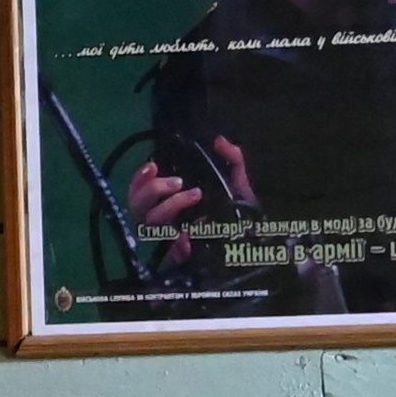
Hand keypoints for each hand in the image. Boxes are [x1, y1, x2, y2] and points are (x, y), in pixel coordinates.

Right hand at [117, 140, 260, 255]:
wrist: (258, 239)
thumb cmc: (242, 209)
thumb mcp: (238, 180)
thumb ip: (232, 159)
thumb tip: (219, 140)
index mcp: (171, 199)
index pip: (140, 190)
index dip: (139, 178)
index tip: (153, 166)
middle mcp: (166, 218)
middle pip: (137, 206)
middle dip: (152, 189)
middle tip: (177, 182)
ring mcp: (172, 238)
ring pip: (150, 221)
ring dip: (169, 204)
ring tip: (195, 194)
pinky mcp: (182, 255)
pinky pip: (170, 248)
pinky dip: (178, 238)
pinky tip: (191, 230)